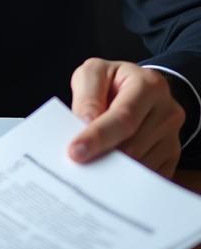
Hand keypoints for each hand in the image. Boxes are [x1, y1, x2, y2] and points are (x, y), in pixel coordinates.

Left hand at [68, 58, 185, 177]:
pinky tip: (113, 163)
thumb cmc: (111, 81)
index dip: (98, 136)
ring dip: (115, 165)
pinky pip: (150, 174)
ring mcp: (173, 136)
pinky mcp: (172, 156)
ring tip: (96, 152)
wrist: (136, 87)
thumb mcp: (92, 74)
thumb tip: (87, 123)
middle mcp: (167, 111)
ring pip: (141, 164)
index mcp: (149, 85)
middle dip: (103, 154)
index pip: (124, 118)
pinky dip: (128, 174)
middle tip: (79, 158)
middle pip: (133, 146)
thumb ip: (87, 96)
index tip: (76, 152)